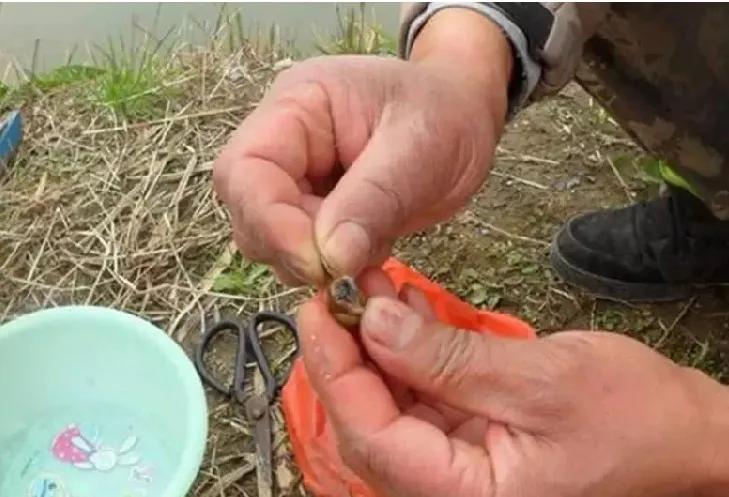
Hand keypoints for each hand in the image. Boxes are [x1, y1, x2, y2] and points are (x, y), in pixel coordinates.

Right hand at [213, 9, 511, 285]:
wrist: (462, 118)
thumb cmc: (443, 116)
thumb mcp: (418, 149)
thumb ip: (372, 201)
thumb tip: (330, 259)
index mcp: (296, 107)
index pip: (245, 170)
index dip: (270, 223)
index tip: (317, 263)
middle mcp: (282, 143)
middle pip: (249, 210)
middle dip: (290, 248)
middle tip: (346, 269)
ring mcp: (294, 179)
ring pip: (269, 239)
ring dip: (311, 262)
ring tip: (369, 249)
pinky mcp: (312, 211)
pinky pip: (302, 251)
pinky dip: (332, 266)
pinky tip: (371, 251)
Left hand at [298, 271, 728, 496]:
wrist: (686, 434)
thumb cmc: (634, 418)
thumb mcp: (541, 381)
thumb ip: (450, 358)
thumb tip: (373, 321)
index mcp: (462, 495)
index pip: (370, 435)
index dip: (335, 369)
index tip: (317, 308)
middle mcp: (448, 487)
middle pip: (371, 419)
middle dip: (350, 350)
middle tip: (339, 288)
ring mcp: (457, 463)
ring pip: (391, 402)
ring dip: (377, 343)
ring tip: (370, 285)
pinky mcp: (469, 434)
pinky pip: (421, 393)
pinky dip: (410, 350)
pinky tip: (403, 309)